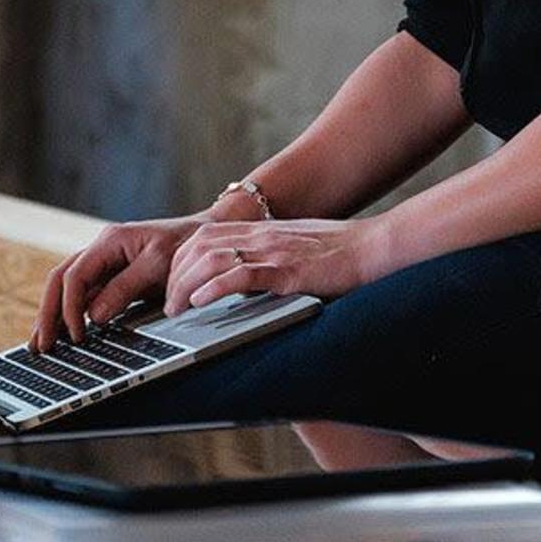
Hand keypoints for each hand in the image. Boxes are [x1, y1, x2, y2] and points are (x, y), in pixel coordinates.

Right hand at [31, 214, 209, 350]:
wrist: (205, 235)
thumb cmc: (186, 245)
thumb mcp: (159, 265)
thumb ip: (125, 288)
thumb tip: (94, 316)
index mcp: (109, 241)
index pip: (75, 275)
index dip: (69, 307)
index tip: (75, 335)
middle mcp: (101, 250)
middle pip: (61, 280)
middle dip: (48, 313)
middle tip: (40, 345)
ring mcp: (105, 263)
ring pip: (68, 288)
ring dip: (53, 315)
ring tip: (42, 344)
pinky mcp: (113, 277)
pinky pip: (85, 295)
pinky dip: (71, 314)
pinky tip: (64, 332)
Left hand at [163, 216, 394, 314]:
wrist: (372, 247)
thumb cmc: (338, 253)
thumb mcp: (292, 249)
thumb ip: (266, 260)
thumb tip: (242, 285)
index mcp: (260, 231)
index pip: (203, 237)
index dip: (180, 261)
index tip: (172, 285)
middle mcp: (260, 236)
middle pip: (197, 247)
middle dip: (175, 276)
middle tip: (168, 306)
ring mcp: (272, 252)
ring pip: (210, 260)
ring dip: (186, 286)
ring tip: (176, 309)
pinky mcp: (287, 271)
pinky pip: (241, 275)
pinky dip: (214, 287)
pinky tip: (201, 302)